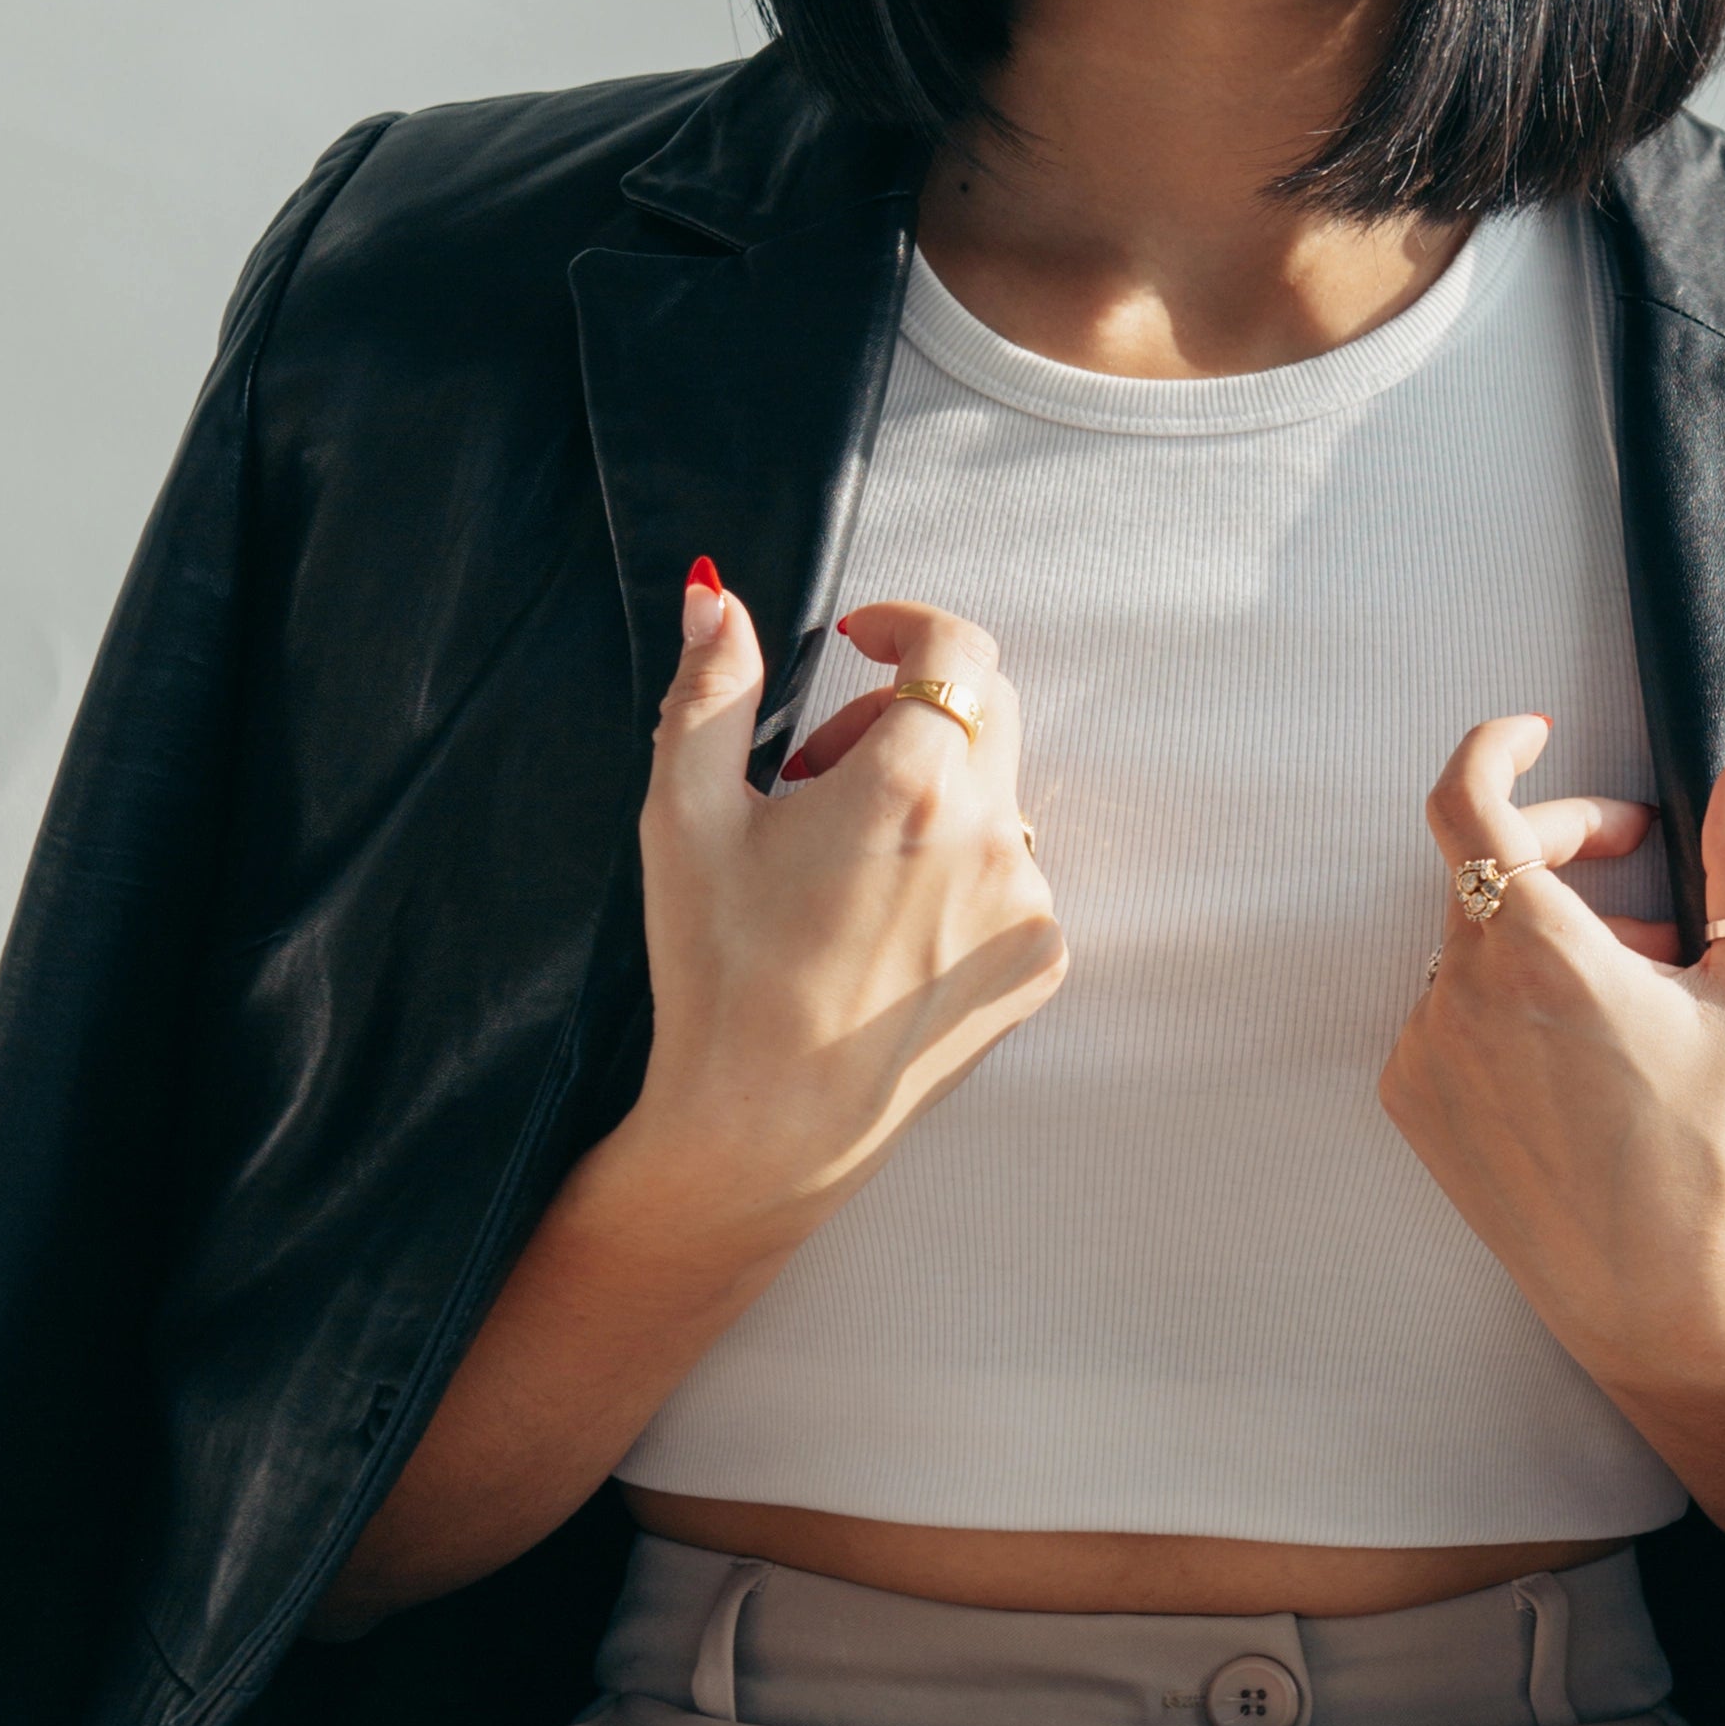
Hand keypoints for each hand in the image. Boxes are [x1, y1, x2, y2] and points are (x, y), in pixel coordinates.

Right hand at [316, 576, 1065, 1634]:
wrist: (762, 1133)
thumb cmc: (716, 970)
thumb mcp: (686, 816)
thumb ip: (710, 689)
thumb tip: (714, 592)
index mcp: (915, 782)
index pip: (957, 647)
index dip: (906, 628)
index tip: (856, 645)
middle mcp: (992, 833)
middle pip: (981, 711)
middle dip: (901, 712)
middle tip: (815, 773)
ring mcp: (1026, 902)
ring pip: (991, 794)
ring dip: (927, 795)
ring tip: (838, 864)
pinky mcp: (1039, 962)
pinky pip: (1009, 872)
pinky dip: (956, 868)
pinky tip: (879, 923)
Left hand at [1379, 714, 1724, 1569]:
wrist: (1655, 1295)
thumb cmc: (1714, 1145)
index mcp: (1537, 948)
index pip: (1468, 796)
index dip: (1497, 747)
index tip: (1539, 735)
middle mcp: (1461, 988)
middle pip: (1487, 863)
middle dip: (1564, 841)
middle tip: (1640, 855)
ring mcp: (1425, 1045)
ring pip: (1474, 939)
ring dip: (1543, 931)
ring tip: (1631, 978)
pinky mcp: (1412, 1097)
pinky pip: (1450, 1007)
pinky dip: (1505, 1000)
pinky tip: (1578, 1051)